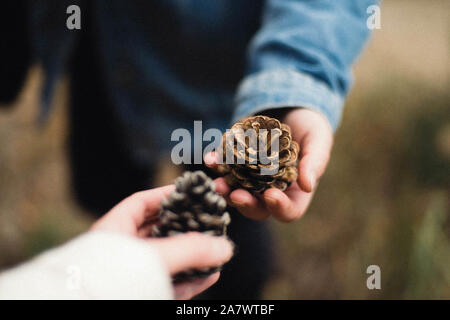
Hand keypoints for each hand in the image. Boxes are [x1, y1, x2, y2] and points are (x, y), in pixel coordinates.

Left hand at [91, 186, 233, 298]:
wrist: (92, 315)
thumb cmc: (110, 283)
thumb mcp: (153, 257)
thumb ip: (189, 250)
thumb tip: (224, 247)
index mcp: (113, 231)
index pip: (140, 204)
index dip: (164, 195)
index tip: (187, 191)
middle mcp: (121, 251)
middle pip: (157, 231)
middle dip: (183, 225)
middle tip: (206, 219)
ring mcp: (132, 275)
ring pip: (166, 259)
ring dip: (190, 255)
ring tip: (212, 248)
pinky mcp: (142, 294)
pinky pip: (170, 284)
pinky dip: (190, 280)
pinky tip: (209, 276)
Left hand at [205, 108, 332, 221]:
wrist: (289, 107)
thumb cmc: (310, 126)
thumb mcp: (318, 139)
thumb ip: (315, 162)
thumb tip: (307, 186)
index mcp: (295, 192)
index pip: (289, 211)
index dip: (279, 207)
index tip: (270, 195)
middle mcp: (270, 190)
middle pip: (257, 208)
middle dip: (245, 203)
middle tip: (236, 194)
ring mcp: (250, 178)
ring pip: (236, 193)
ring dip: (226, 190)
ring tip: (218, 183)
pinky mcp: (235, 163)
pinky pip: (223, 169)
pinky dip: (216, 165)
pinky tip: (210, 159)